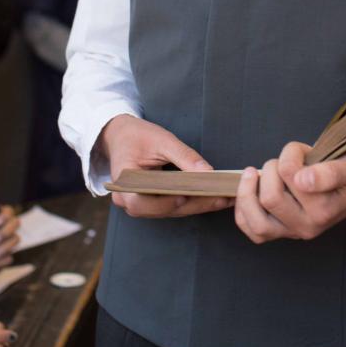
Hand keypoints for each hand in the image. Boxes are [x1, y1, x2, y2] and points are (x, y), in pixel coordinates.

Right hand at [100, 114, 232, 218]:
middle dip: (193, 204)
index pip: (140, 202)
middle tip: (220, 198)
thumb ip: (184, 156)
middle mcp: (129, 200)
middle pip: (162, 210)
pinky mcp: (153, 202)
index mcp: (123, 183)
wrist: (122, 135)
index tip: (185, 196)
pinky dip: (193, 201)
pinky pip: (173, 206)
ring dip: (197, 205)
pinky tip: (213, 195)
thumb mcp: (161, 140)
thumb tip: (208, 173)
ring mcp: (141, 204)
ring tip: (223, 198)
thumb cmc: (137, 135)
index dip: (163, 203)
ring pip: (171, 211)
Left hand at [234, 142, 345, 243]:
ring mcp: (293, 232)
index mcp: (324, 209)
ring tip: (259, 174)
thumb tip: (303, 180)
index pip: (291, 175)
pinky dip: (243, 210)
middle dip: (272, 169)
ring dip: (251, 190)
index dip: (292, 154)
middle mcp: (308, 227)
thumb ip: (332, 172)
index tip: (304, 151)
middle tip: (285, 160)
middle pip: (270, 197)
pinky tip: (248, 190)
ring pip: (256, 219)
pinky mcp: (281, 233)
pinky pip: (252, 230)